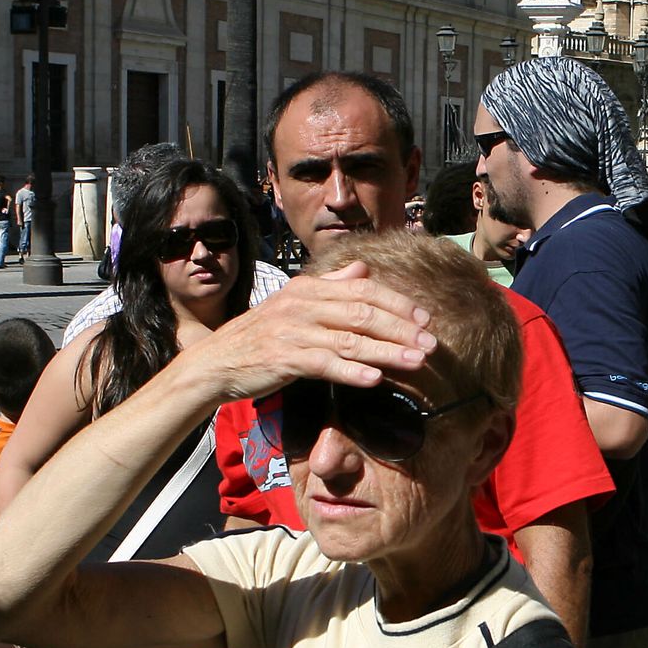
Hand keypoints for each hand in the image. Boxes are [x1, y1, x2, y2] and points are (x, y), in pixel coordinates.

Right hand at [182, 262, 437, 401]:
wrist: (215, 362)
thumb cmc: (260, 335)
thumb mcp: (294, 303)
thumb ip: (331, 284)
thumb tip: (363, 268)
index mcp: (310, 288)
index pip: (363, 290)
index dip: (398, 304)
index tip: (426, 318)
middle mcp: (303, 305)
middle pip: (363, 314)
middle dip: (402, 329)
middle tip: (432, 344)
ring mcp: (293, 332)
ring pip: (350, 340)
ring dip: (388, 352)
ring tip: (417, 362)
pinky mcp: (284, 359)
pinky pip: (325, 364)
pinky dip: (352, 372)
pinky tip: (376, 380)